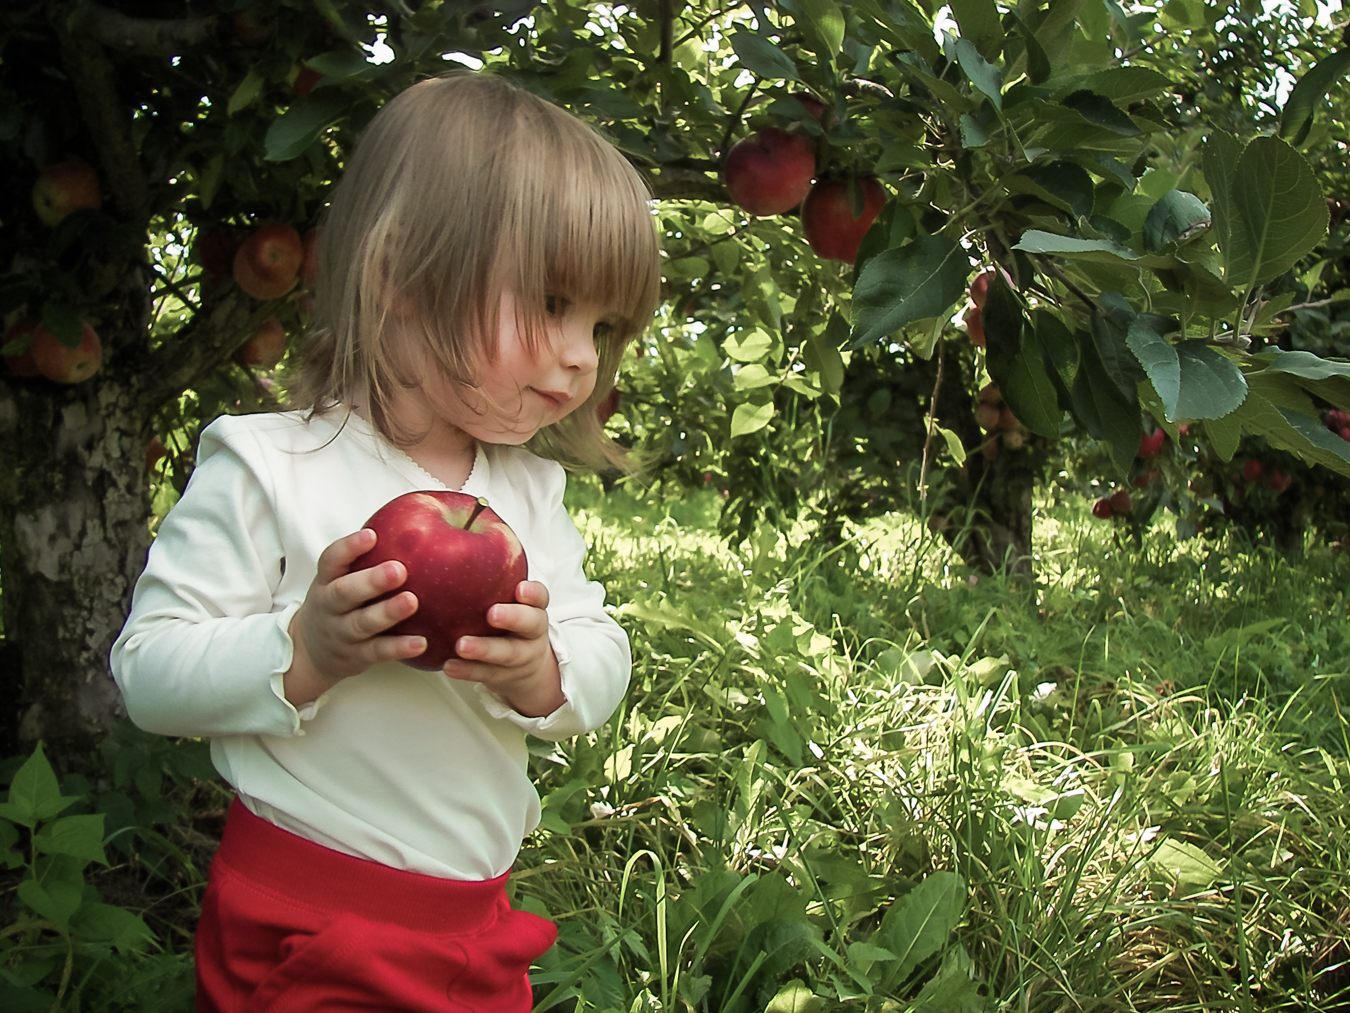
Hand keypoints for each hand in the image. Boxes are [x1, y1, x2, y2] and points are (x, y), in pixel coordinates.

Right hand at [284, 528, 426, 705]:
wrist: (309, 653)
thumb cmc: (339, 604)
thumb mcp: (340, 579)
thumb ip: (366, 558)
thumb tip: (413, 523)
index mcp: (327, 581)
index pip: (331, 560)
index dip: (349, 547)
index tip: (371, 535)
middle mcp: (330, 607)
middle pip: (344, 593)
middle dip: (371, 581)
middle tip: (399, 570)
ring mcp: (341, 633)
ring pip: (361, 624)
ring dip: (387, 613)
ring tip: (411, 601)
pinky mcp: (355, 657)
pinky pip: (377, 652)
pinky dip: (398, 648)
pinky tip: (421, 642)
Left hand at [442, 580, 563, 717]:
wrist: (526, 668)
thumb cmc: (506, 619)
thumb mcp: (507, 598)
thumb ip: (488, 573)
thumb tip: (459, 522)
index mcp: (534, 608)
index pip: (540, 597)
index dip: (533, 593)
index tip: (520, 588)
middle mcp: (531, 632)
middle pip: (531, 624)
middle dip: (513, 618)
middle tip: (492, 614)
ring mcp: (519, 657)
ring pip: (507, 654)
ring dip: (485, 649)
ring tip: (461, 645)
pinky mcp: (502, 677)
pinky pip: (485, 675)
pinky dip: (467, 671)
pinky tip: (448, 666)